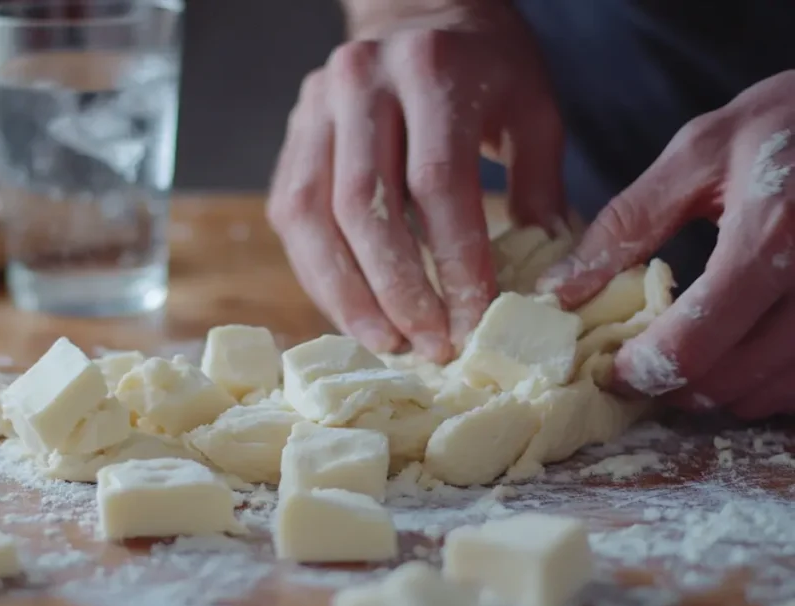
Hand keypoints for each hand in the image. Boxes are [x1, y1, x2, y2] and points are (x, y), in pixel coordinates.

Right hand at [267, 1, 563, 361]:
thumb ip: (538, 190)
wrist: (417, 12)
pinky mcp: (292, 136)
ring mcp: (315, 108)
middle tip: (430, 345)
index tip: (473, 322)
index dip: (454, 262)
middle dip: (398, 289)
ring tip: (386, 341)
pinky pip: (292, 215)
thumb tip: (541, 283)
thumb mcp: (534, 112)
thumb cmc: (484, 67)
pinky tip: (353, 310)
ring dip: (347, 292)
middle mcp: (360, 83)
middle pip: (365, 205)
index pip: (436, 182)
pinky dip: (319, 272)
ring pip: (313, 216)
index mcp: (431, 69)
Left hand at [539, 70, 794, 418]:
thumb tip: (560, 288)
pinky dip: (765, 385)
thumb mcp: (698, 155)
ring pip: (773, 392)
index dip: (642, 370)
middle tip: (643, 369)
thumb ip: (627, 225)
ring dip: (722, 392)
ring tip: (688, 361)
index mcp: (769, 237)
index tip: (613, 371)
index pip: (695, 342)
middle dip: (676, 386)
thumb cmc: (785, 123)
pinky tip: (739, 354)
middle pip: (733, 379)